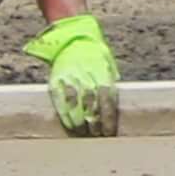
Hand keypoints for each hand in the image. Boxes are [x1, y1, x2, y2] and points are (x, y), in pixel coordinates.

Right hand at [27, 13, 120, 139]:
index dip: (108, 118)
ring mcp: (69, 79)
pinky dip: (65, 115)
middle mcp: (85, 76)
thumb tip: (119, 105)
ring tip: (84, 134)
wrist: (71, 39)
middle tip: (98, 136)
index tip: (110, 132)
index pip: (107, 99)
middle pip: (92, 104)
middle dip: (95, 123)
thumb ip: (111, 82)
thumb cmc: (94, 55)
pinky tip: (70, 126)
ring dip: (80, 122)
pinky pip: (60, 102)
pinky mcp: (55, 82)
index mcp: (102, 72)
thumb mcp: (108, 64)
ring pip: (75, 105)